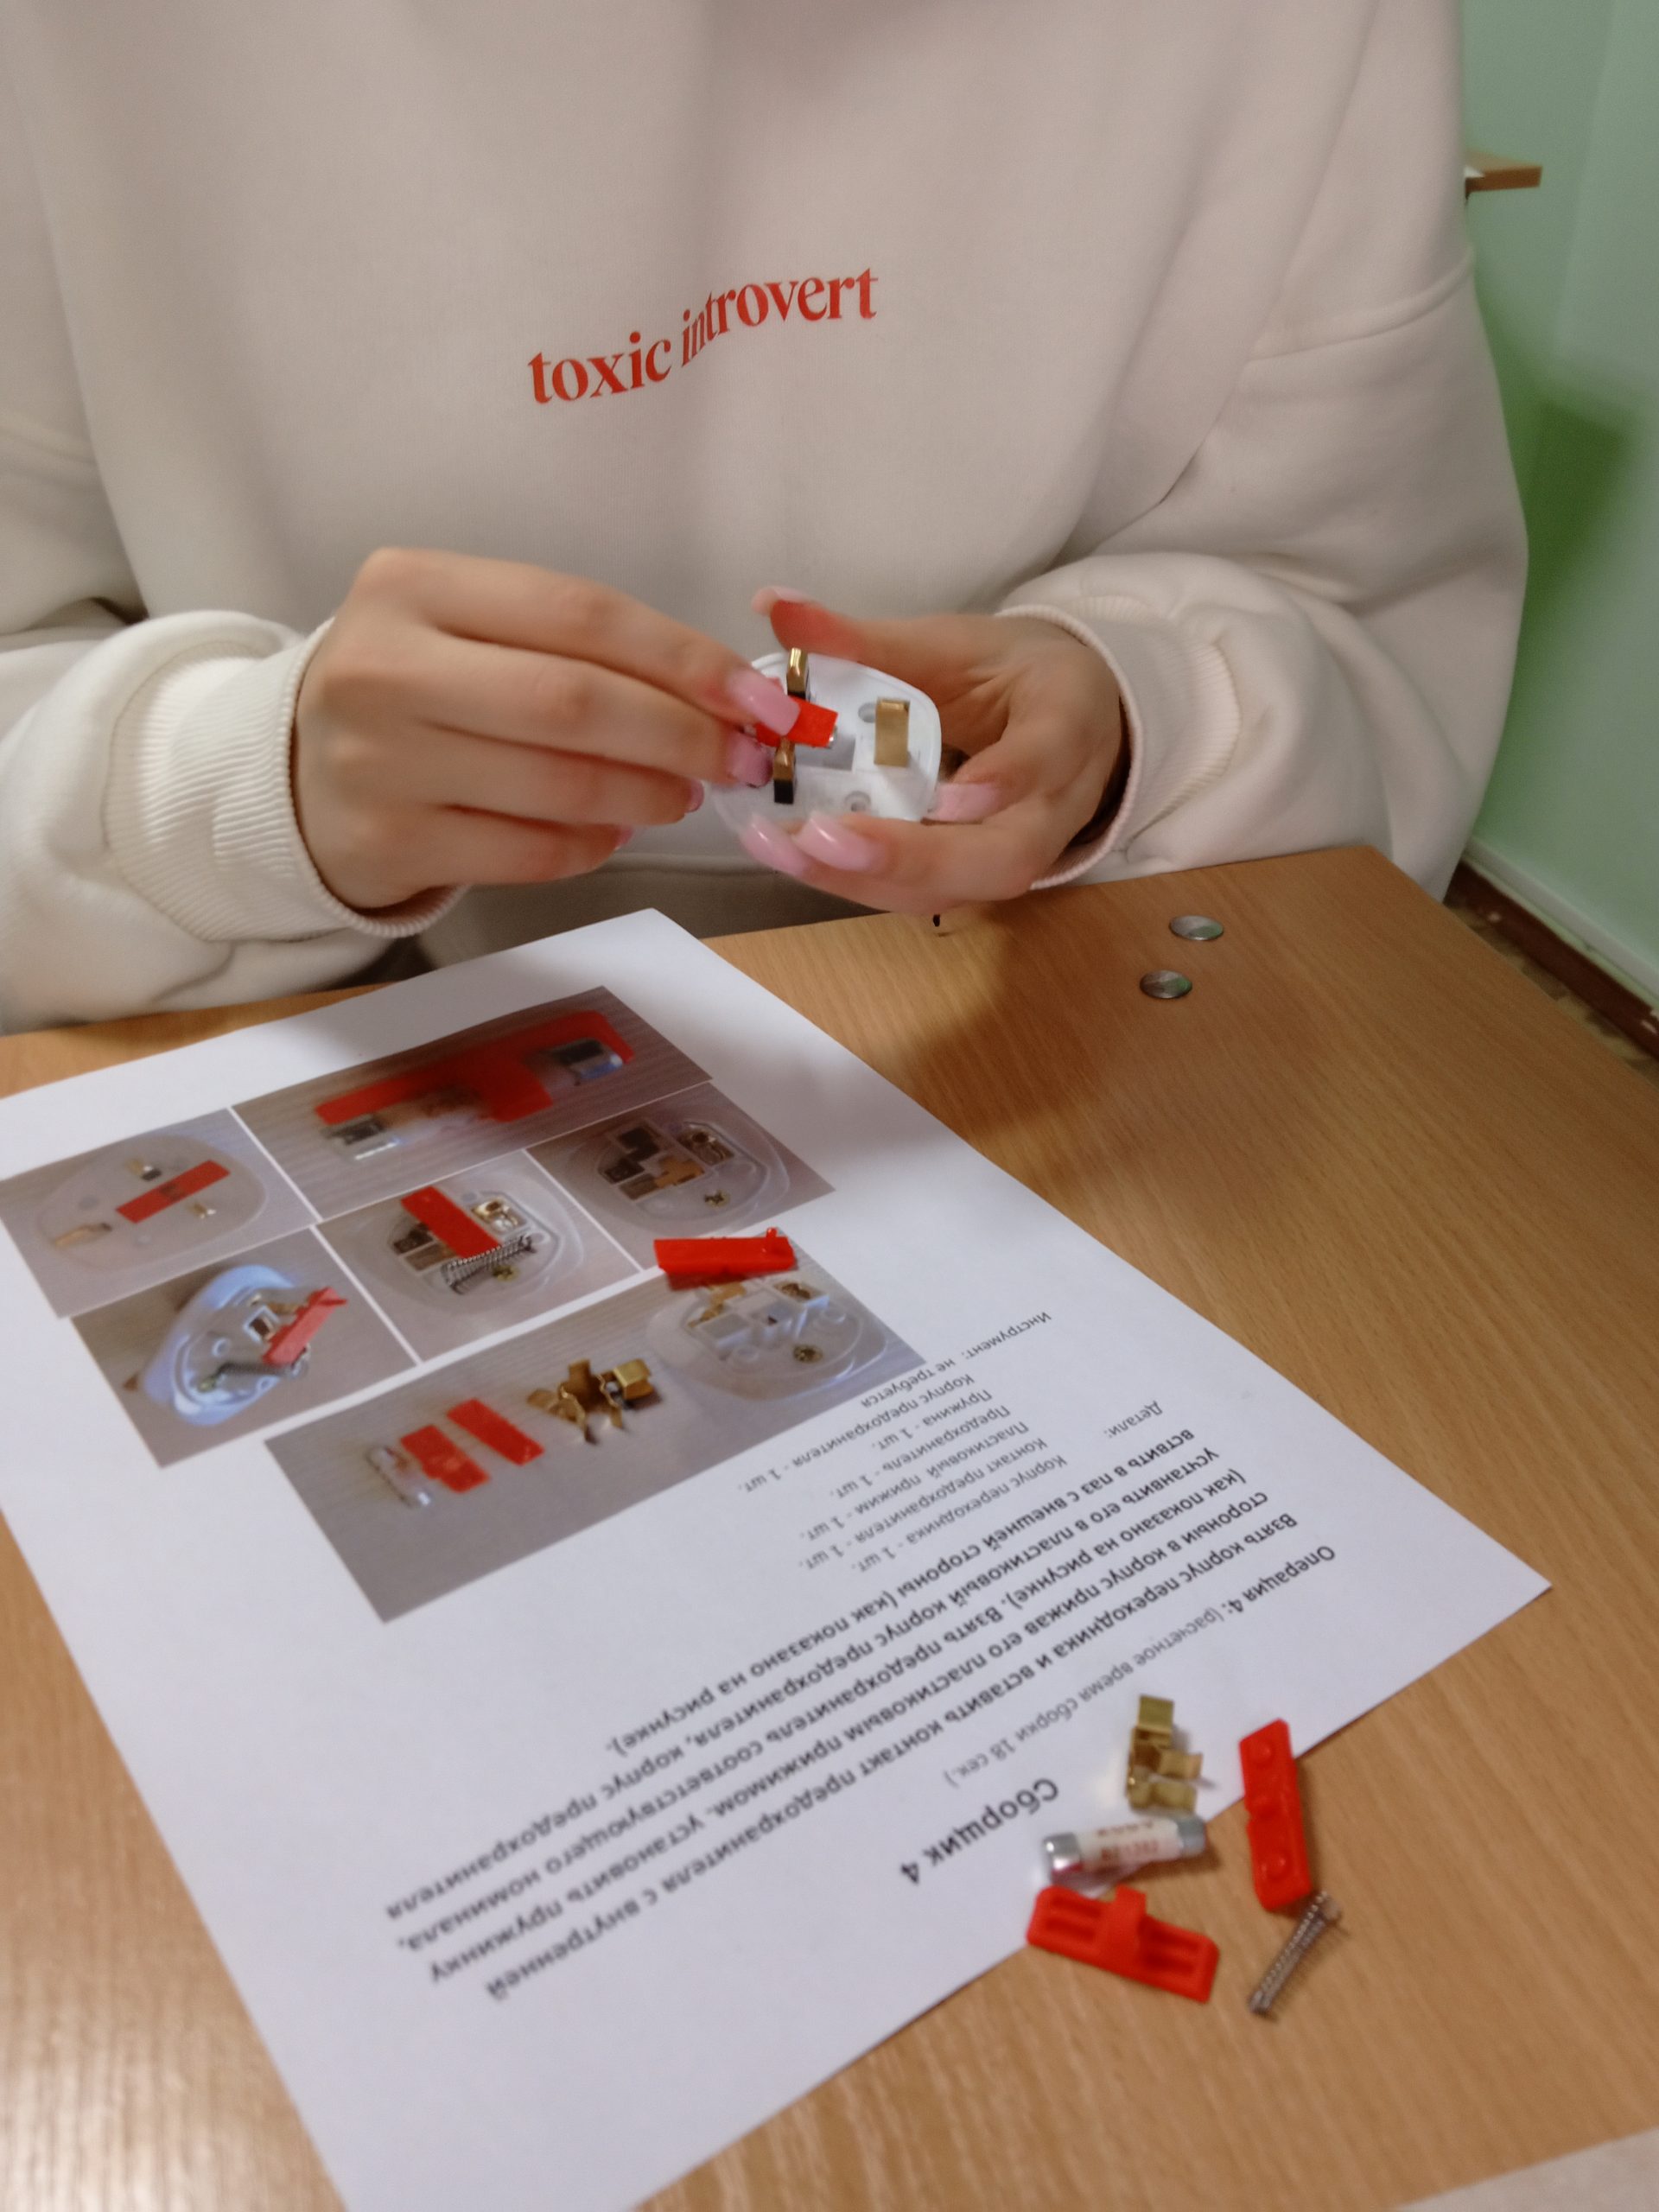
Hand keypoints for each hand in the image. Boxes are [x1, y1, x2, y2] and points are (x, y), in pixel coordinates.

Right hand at [293, 549, 792, 910]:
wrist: (294, 774)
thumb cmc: (413, 692)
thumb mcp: (468, 631)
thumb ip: (574, 645)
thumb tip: (719, 697)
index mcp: (412, 586)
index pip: (578, 613)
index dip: (682, 659)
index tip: (755, 698)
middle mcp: (383, 667)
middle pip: (572, 702)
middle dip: (679, 734)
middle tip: (737, 758)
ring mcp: (378, 762)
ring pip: (557, 785)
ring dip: (645, 795)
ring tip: (681, 794)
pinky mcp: (386, 843)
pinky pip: (526, 851)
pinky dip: (591, 844)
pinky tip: (613, 830)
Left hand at [737, 592, 1125, 912]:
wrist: (1061, 720)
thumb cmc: (1006, 677)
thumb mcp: (948, 644)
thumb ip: (865, 640)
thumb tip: (773, 604)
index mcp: (1067, 720)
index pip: (1048, 754)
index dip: (1005, 779)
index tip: (947, 792)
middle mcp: (1055, 804)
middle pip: (1003, 855)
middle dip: (911, 858)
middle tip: (823, 839)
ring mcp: (1022, 851)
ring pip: (961, 886)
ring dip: (870, 879)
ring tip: (787, 850)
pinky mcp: (979, 876)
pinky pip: (927, 893)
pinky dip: (859, 881)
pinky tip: (796, 857)